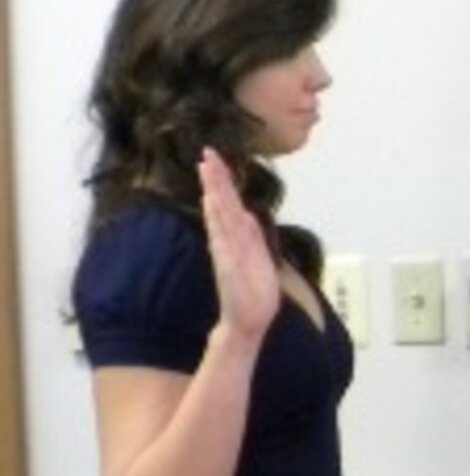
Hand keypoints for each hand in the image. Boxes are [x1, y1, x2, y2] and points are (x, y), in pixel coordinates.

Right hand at [197, 149, 279, 344]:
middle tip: (207, 154)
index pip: (229, 204)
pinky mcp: (229, 267)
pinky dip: (218, 222)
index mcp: (237, 238)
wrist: (248, 321)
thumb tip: (246, 214)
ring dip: (216, 193)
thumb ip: (250, 235)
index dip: (222, 181)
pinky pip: (223, 239)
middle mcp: (229, 242)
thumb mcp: (257, 256)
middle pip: (222, 205)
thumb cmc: (253, 290)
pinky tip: (213, 205)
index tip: (214, 157)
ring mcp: (228, 253)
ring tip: (208, 171)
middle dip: (216, 179)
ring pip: (221, 217)